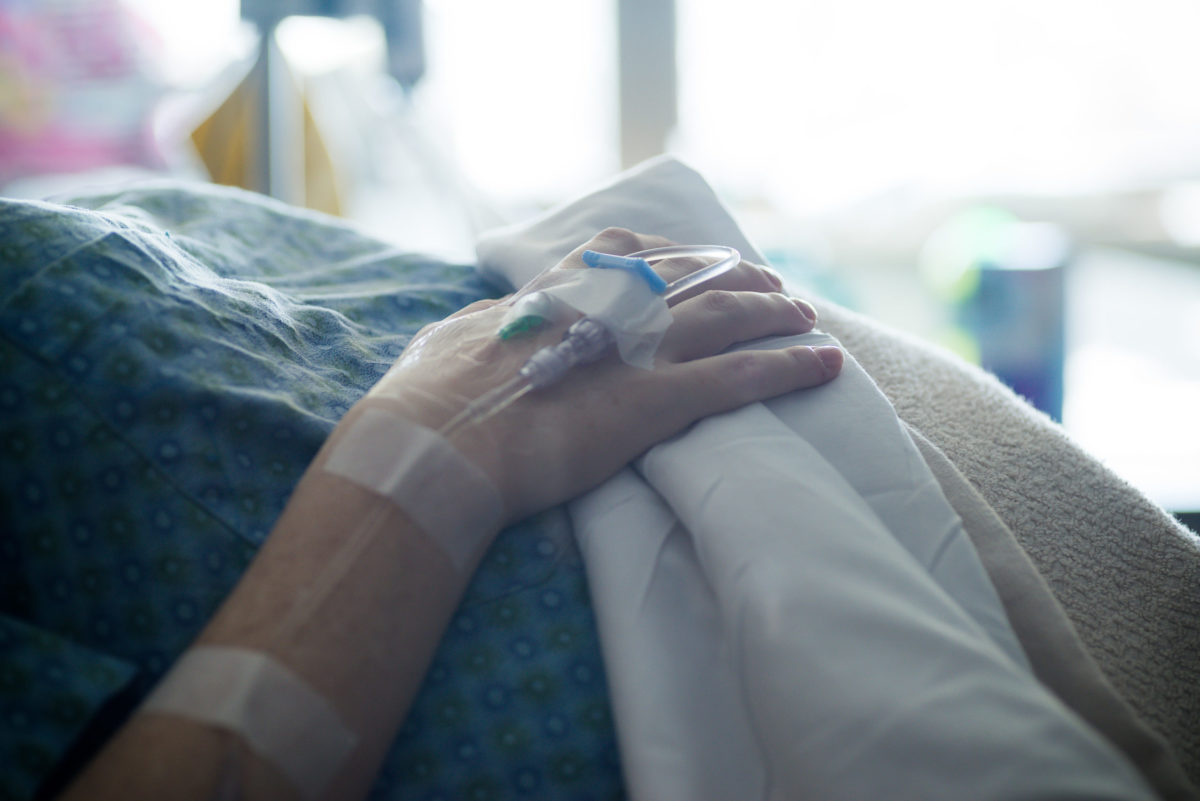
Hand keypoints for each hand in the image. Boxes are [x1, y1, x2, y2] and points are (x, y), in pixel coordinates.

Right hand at [364, 228, 842, 522]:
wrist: (437, 443)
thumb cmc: (428, 399)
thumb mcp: (446, 341)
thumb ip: (478, 328)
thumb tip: (479, 325)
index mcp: (559, 288)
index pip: (629, 250)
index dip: (672, 252)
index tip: (694, 256)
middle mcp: (608, 306)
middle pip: (692, 276)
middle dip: (737, 278)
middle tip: (770, 285)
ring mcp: (639, 350)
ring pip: (729, 318)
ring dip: (776, 313)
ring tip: (808, 315)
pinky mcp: (659, 401)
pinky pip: (743, 377)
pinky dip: (791, 367)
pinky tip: (826, 364)